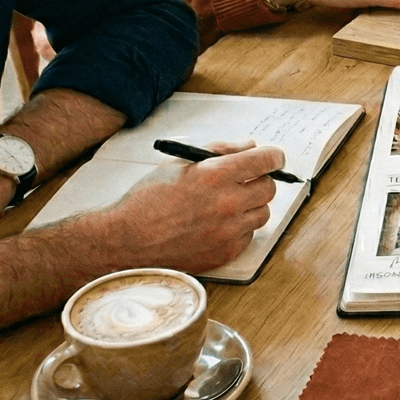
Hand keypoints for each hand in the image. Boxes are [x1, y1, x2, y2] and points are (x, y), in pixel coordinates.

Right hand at [102, 140, 281, 272]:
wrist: (126, 241)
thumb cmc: (148, 200)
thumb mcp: (180, 163)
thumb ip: (220, 151)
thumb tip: (250, 146)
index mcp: (215, 175)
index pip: (266, 160)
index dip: (273, 156)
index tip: (273, 157)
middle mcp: (227, 203)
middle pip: (269, 188)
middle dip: (260, 180)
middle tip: (246, 181)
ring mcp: (229, 231)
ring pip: (262, 213)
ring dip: (251, 206)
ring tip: (226, 205)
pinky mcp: (226, 253)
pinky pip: (249, 235)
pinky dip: (239, 228)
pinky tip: (217, 224)